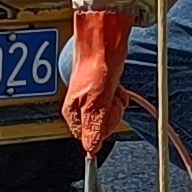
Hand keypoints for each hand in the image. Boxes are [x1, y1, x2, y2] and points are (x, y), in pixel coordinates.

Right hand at [62, 7, 132, 151]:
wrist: (104, 41)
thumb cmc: (96, 67)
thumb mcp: (96, 103)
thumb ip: (94, 128)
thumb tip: (91, 150)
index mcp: (72, 112)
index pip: (89, 138)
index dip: (102, 130)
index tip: (106, 116)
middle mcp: (80, 106)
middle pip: (100, 127)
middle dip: (110, 115)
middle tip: (109, 99)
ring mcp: (91, 97)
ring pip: (109, 114)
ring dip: (116, 103)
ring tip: (113, 89)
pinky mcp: (102, 88)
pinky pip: (114, 100)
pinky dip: (119, 94)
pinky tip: (117, 85)